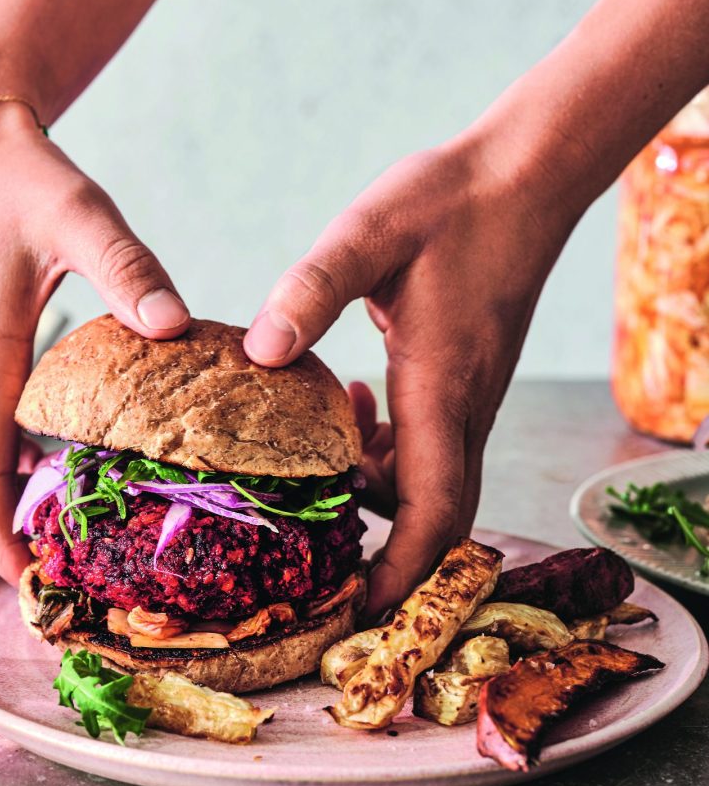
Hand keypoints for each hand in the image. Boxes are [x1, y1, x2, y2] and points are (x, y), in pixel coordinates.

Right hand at [0, 104, 189, 580]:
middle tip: (66, 590)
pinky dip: (6, 477)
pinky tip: (61, 478)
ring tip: (67, 551)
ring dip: (1, 516)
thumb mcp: (77, 213)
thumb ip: (125, 267)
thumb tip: (175, 327)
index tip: (44, 593)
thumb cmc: (18, 178)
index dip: (1, 547)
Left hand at [244, 138, 571, 618]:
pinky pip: (429, 441)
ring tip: (314, 472)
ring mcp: (470, 392)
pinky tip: (349, 402)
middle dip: (387, 556)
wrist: (524, 174)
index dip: (400, 572)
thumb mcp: (368, 234)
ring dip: (376, 492)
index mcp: (442, 388)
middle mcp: (464, 405)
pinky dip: (385, 448)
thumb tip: (260, 352)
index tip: (357, 611)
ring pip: (430, 479)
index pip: (433, 511)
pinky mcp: (463, 373)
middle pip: (437, 514)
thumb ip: (312, 289)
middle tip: (320, 570)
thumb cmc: (451, 200)